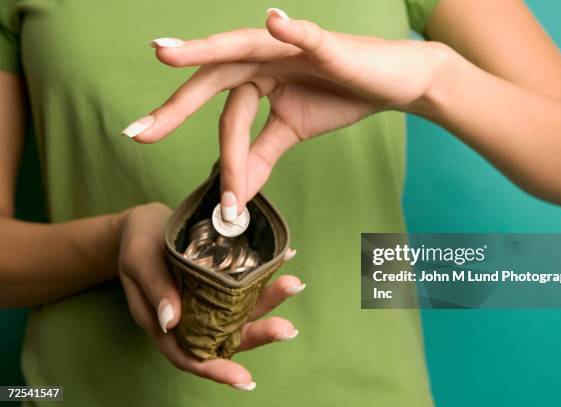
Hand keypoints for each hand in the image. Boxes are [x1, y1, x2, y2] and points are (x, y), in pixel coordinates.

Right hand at [118, 202, 303, 389]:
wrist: (147, 222)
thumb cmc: (137, 243)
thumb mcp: (140, 261)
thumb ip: (155, 290)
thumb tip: (171, 322)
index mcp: (166, 324)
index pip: (191, 356)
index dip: (217, 370)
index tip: (244, 379)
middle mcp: (194, 317)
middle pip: (228, 336)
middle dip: (260, 334)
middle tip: (287, 329)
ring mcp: (211, 299)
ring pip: (243, 309)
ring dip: (270, 301)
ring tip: (293, 284)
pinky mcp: (222, 281)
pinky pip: (246, 283)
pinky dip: (266, 274)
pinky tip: (284, 259)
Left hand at [122, 8, 451, 218]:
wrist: (391, 86)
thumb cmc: (340, 99)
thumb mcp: (291, 133)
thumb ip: (259, 157)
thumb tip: (234, 197)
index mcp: (255, 79)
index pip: (223, 114)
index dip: (217, 157)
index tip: (216, 201)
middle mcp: (264, 59)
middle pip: (213, 78)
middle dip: (176, 105)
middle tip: (139, 133)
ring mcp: (291, 48)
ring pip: (243, 48)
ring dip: (206, 49)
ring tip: (167, 53)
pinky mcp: (326, 45)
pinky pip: (306, 36)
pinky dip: (291, 30)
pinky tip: (273, 21)